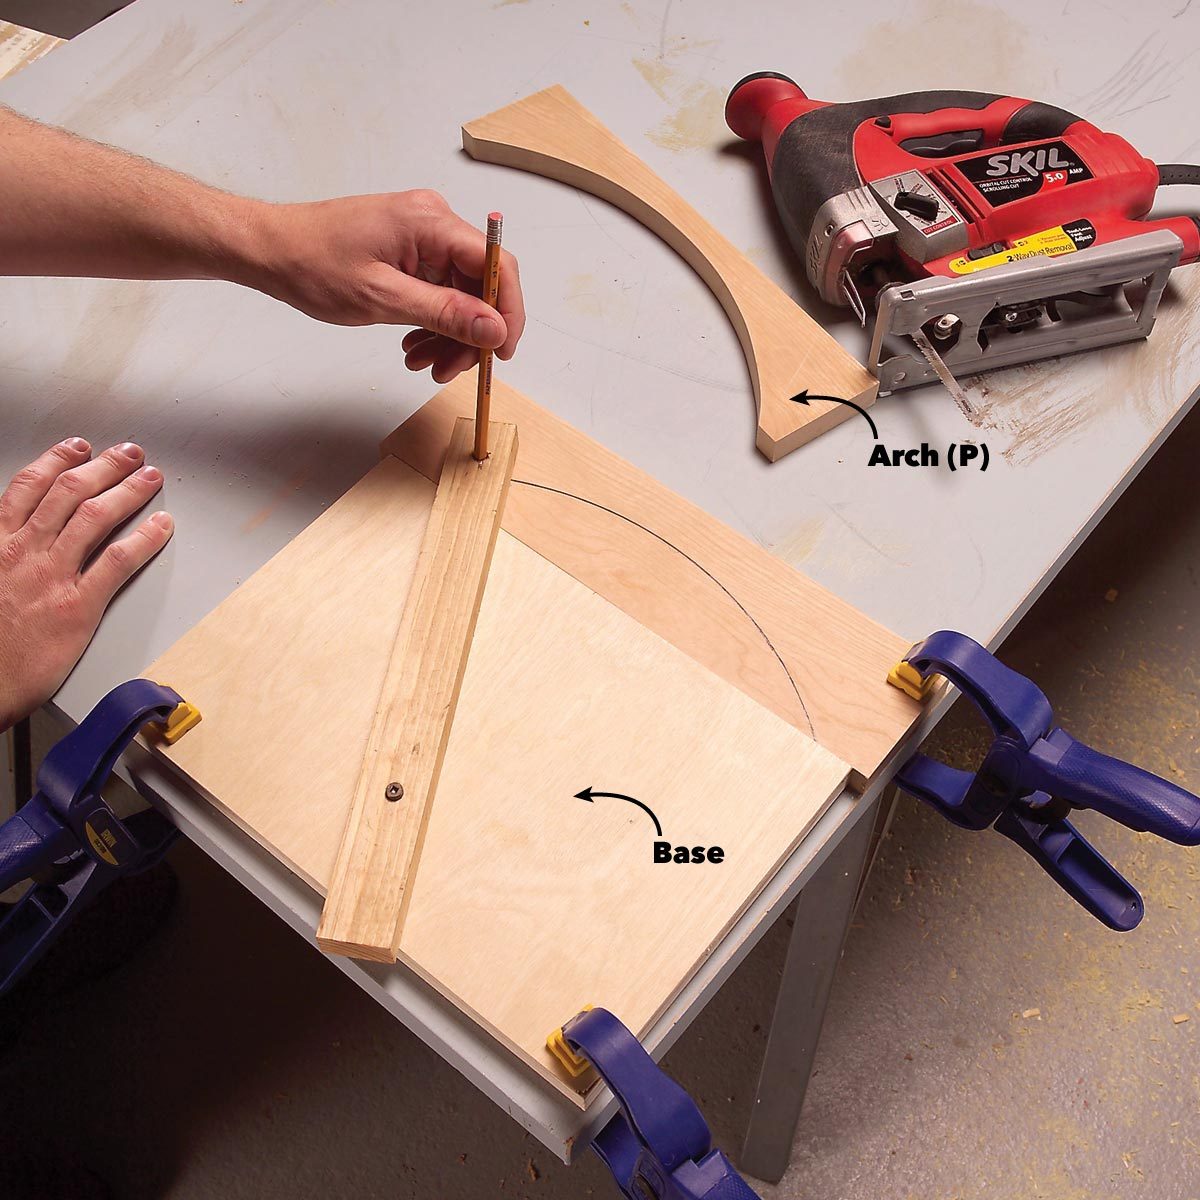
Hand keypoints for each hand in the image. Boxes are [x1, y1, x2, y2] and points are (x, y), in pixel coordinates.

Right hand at [0, 440, 173, 730]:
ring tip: (148, 477)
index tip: (76, 448)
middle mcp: (24, 552)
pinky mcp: (77, 607)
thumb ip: (1, 554)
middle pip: (69, 492)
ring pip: (95, 517)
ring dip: (128, 490)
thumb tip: (14, 535)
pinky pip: (118, 562)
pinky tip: (161, 525)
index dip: (57, 460)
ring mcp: (51, 577)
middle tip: (128, 454)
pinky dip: (145, 538)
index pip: (29, 487)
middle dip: (104, 466)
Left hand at [246, 190, 525, 383]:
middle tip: (449, 370)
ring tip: (423, 364)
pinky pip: (437, 290)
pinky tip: (413, 346)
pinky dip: (431, 322)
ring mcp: (420, 236)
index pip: (496, 265)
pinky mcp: (408, 250)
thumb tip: (495, 327)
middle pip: (479, 285)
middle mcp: (433, 222)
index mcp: (431, 222)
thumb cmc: (312, 264)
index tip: (500, 352)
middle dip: (470, 333)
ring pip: (459, 294)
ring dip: (449, 334)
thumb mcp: (383, 298)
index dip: (507, 312)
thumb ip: (445, 313)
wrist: (269, 249)